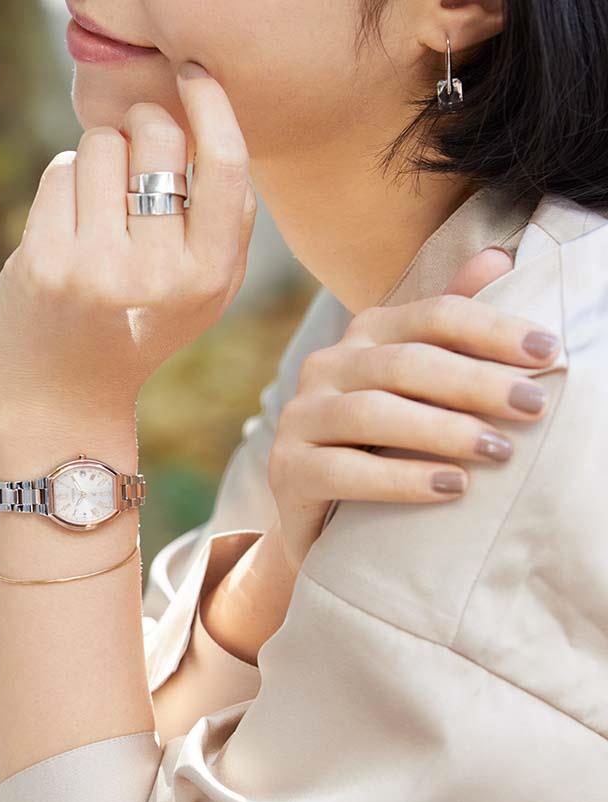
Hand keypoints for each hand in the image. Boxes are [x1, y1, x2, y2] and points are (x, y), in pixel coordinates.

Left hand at [0, 62, 256, 431]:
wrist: (65, 392)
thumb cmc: (139, 329)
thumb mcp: (204, 294)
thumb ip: (227, 222)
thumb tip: (211, 127)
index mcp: (207, 277)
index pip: (225, 164)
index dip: (211, 104)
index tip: (193, 77)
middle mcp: (155, 274)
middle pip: (156, 135)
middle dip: (142, 130)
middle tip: (133, 164)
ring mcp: (94, 268)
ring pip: (100, 144)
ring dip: (97, 160)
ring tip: (97, 211)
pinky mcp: (43, 261)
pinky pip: (60, 170)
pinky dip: (64, 187)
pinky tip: (67, 230)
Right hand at [267, 247, 561, 572]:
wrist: (320, 511)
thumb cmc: (382, 443)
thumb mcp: (416, 385)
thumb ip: (447, 327)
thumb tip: (497, 257)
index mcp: (363, 337)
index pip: (431, 317)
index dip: (490, 329)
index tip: (548, 352)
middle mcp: (325, 367)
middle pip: (404, 363)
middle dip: (474, 382)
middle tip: (533, 407)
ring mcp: (298, 418)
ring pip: (371, 414)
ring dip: (441, 430)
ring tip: (498, 450)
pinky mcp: (286, 470)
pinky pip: (343, 471)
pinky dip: (400, 479)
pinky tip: (450, 487)